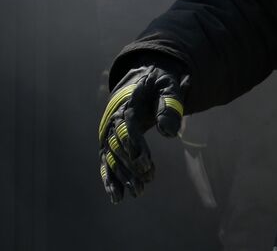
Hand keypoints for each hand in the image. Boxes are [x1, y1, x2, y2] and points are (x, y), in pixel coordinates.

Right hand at [98, 63, 187, 201]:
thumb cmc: (158, 83)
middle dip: (132, 165)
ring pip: (112, 158)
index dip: (135, 146)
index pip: (127, 128)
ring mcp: (109, 133)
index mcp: (127, 105)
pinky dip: (110, 180)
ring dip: (124, 176)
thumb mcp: (168, 86)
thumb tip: (169, 134)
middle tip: (148, 179)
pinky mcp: (110, 143)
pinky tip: (117, 197)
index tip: (146, 163)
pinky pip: (107, 163)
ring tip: (139, 192)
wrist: (143, 78)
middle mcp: (112, 121)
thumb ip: (169, 105)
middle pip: (118, 147)